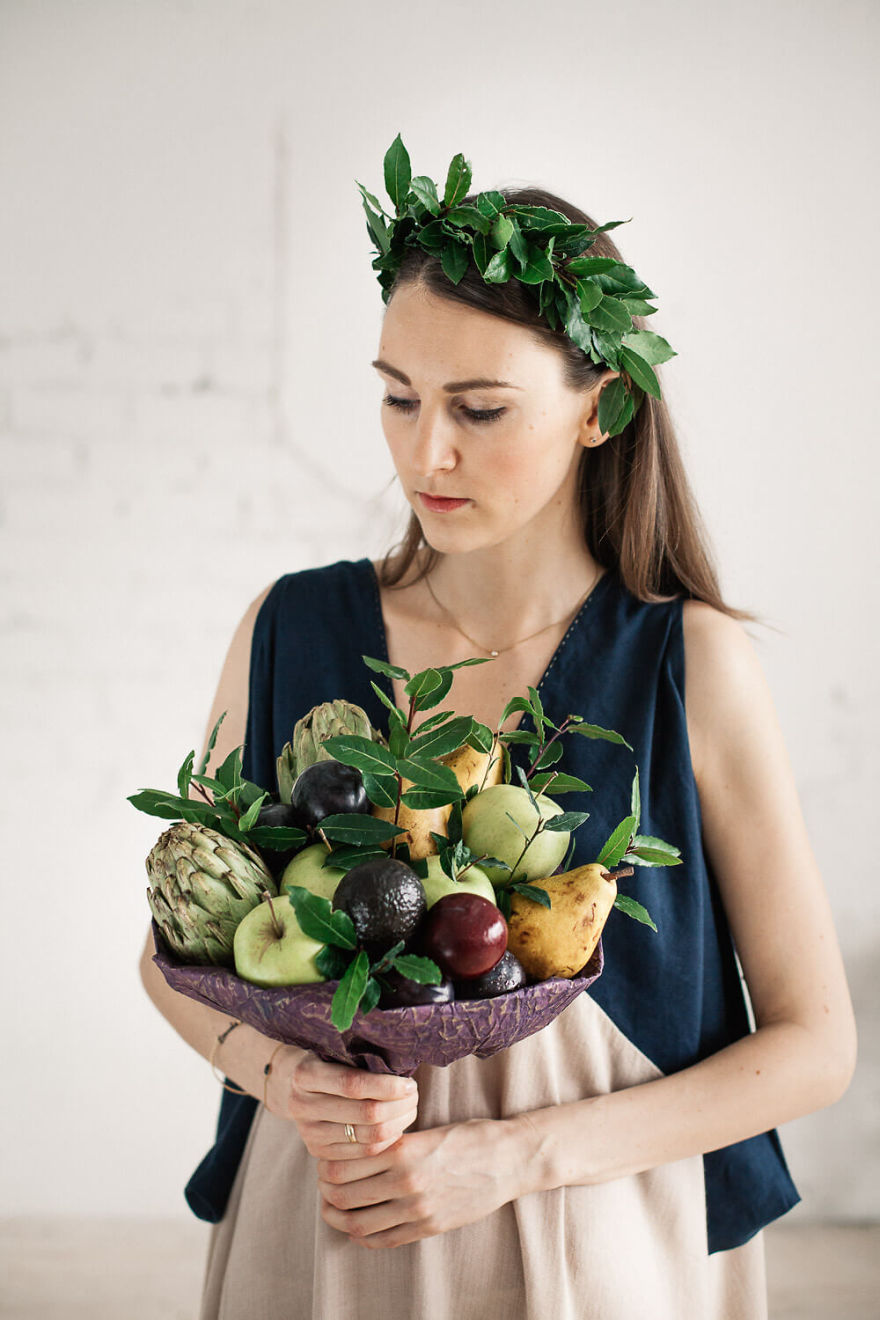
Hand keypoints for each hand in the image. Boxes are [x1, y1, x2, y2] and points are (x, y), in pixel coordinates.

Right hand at [265, 1050, 418, 1161]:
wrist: (292, 1084)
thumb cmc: (327, 1059)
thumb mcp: (337, 1050)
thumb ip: (362, 1057)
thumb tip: (405, 1066)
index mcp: (305, 1074)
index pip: (354, 1085)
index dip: (387, 1086)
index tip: (409, 1083)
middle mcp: (301, 1106)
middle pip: (366, 1114)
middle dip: (399, 1105)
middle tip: (414, 1095)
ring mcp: (308, 1133)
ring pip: (369, 1137)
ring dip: (398, 1124)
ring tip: (410, 1109)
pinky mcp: (319, 1152)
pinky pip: (365, 1153)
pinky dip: (388, 1141)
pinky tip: (396, 1126)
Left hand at [317, 1117, 525, 1248]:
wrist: (509, 1161)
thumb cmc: (469, 1136)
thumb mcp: (426, 1129)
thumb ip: (392, 1141)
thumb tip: (355, 1144)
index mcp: (402, 1151)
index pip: (342, 1164)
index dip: (325, 1163)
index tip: (324, 1158)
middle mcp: (405, 1182)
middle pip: (342, 1194)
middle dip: (325, 1189)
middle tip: (324, 1181)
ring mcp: (416, 1210)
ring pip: (357, 1223)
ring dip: (338, 1216)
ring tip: (334, 1206)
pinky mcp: (428, 1228)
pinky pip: (383, 1241)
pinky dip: (362, 1236)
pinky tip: (357, 1226)